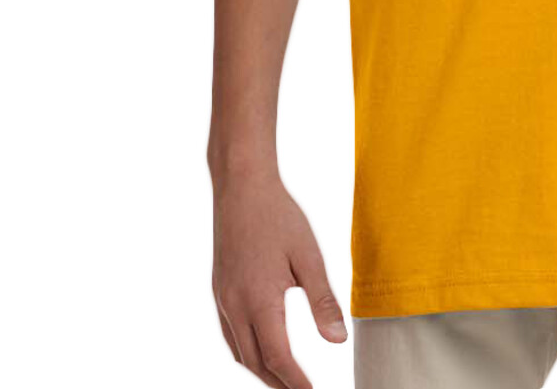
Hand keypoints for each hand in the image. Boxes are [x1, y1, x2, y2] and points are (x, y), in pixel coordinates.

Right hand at [212, 169, 346, 388]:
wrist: (241, 187)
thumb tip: (337, 341)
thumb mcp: (308, 257)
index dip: (294, 382)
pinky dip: (247, 351)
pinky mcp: (219, 288)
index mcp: (259, 301)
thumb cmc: (279, 217)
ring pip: (239, 351)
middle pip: (255, 362)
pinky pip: (230, 333)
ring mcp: (223, 299)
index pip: (277, 358)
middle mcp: (235, 307)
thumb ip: (322, 301)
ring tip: (284, 380)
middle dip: (277, 384)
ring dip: (261, 370)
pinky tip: (260, 348)